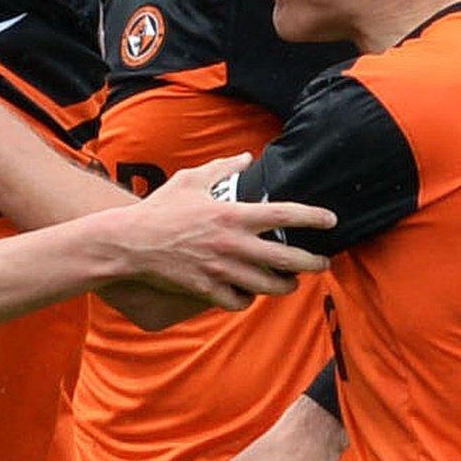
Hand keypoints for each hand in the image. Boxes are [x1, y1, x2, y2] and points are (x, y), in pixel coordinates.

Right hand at [118, 156, 333, 308]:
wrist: (129, 243)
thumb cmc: (159, 209)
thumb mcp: (190, 180)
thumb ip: (222, 168)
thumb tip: (246, 157)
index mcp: (232, 215)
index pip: (284, 215)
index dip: (313, 217)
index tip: (331, 220)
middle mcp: (232, 244)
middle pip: (287, 259)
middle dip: (312, 263)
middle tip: (323, 262)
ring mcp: (221, 271)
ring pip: (269, 286)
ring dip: (286, 285)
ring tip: (291, 282)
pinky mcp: (207, 290)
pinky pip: (240, 302)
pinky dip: (248, 299)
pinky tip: (250, 293)